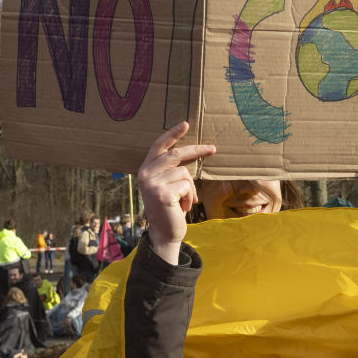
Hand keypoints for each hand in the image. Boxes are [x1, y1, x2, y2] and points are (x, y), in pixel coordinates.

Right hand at [137, 121, 215, 264]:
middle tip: (213, 149)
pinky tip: (183, 207)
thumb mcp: (166, 185)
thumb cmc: (170, 208)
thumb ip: (171, 169)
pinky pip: (186, 185)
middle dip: (196, 151)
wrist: (164, 234)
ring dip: (191, 188)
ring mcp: (152, 184)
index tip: (186, 123)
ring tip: (185, 201)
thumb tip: (190, 152)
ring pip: (184, 173)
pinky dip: (190, 196)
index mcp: (145, 170)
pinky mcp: (162, 194)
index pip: (158, 146)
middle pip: (175, 155)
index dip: (172, 134)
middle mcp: (145, 175)